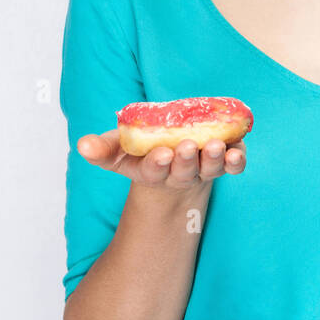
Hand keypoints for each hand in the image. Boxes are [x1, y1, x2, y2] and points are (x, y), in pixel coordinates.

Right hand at [75, 130, 246, 191]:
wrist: (175, 162)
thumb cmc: (142, 153)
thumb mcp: (118, 151)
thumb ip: (101, 149)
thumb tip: (82, 145)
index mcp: (153, 170)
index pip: (154, 170)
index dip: (157, 164)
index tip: (160, 154)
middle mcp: (180, 173)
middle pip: (184, 170)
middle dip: (185, 160)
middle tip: (185, 147)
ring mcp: (204, 168)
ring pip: (211, 168)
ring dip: (214, 159)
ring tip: (215, 146)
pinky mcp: (225, 160)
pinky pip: (233, 164)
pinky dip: (237, 159)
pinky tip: (237, 149)